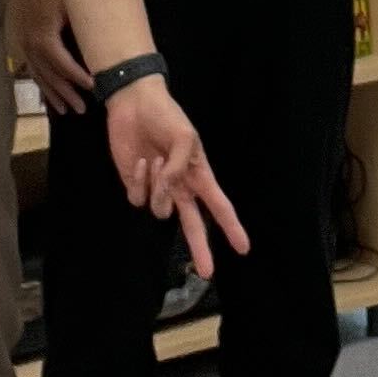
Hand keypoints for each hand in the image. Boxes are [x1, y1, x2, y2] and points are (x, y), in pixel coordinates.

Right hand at [6, 0, 90, 116]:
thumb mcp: (70, 2)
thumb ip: (81, 27)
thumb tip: (102, 46)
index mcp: (44, 38)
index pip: (64, 66)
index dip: (79, 79)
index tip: (95, 88)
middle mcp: (30, 45)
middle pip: (50, 76)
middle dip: (66, 94)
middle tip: (81, 110)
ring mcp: (21, 43)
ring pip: (37, 75)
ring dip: (51, 93)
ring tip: (64, 109)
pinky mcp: (16, 39)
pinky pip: (28, 66)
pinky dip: (39, 81)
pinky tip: (45, 91)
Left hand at [101, 74, 252, 278]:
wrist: (134, 104)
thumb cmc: (166, 116)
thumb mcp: (184, 136)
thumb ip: (182, 166)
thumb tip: (170, 189)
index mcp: (199, 175)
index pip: (219, 206)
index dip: (232, 227)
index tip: (243, 248)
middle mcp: (180, 186)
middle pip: (193, 225)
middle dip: (201, 248)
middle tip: (207, 272)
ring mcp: (157, 188)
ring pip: (161, 209)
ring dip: (159, 187)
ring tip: (156, 158)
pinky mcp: (135, 185)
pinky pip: (138, 198)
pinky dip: (140, 180)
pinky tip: (141, 161)